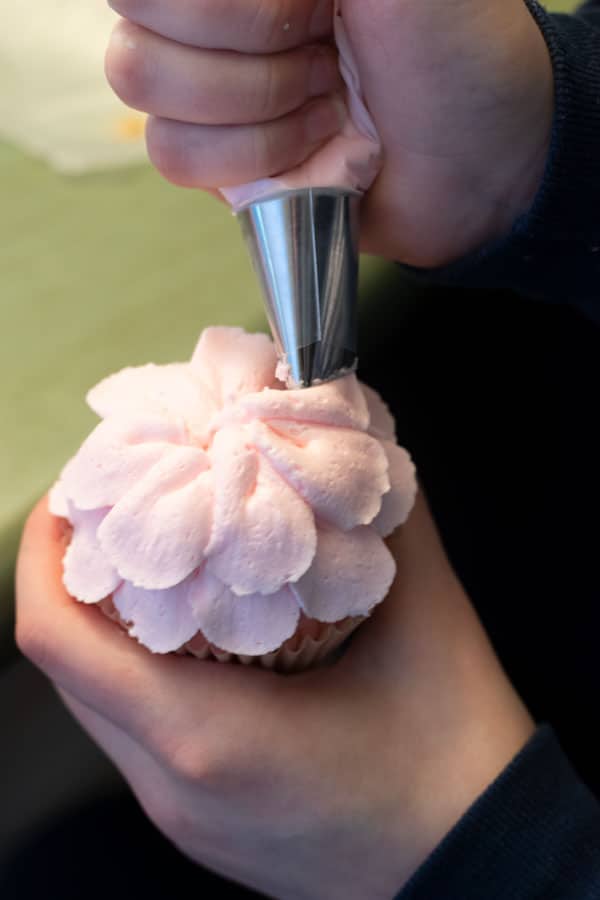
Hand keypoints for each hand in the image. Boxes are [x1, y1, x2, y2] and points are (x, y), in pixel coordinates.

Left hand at [17, 491, 533, 899]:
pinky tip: (191, 632)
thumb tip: (360, 449)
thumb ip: (389, 525)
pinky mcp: (199, 821)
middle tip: (119, 511)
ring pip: (96, 703)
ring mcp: (179, 812)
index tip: (73, 497)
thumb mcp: (429, 623)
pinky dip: (137, 669)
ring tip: (151, 561)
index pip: (58, 642)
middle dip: (73, 578)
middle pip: (65, 667)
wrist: (481, 864)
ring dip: (103, 625)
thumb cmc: (454, 765)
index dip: (41, 555)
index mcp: (209, 734)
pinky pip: (134, 733)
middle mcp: (171, 784)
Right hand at [104, 0, 552, 266]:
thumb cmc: (453, 47)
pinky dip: (250, 158)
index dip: (222, 6)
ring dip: (255, 108)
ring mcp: (212, 92)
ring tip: (327, 103)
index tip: (309, 6)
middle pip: (136, 33)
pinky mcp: (222, 164)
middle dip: (249, 50)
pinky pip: (172, 155)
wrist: (483, 160)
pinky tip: (311, 148)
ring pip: (146, 96)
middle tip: (325, 51)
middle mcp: (214, 18)